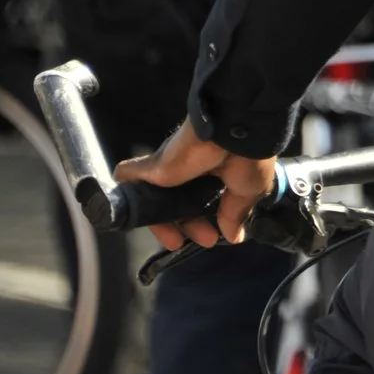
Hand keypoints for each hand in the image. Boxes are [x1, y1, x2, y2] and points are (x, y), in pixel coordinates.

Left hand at [116, 121, 277, 250]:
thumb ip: (236, 213)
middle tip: (202, 240)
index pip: (199, 204)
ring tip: (176, 241)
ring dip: (162, 223)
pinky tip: (130, 218)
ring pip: (154, 201)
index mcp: (213, 175)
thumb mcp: (249, 190)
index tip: (213, 238)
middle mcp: (188, 172)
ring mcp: (168, 170)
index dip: (204, 222)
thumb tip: (235, 236)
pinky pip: (129, 187)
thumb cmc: (248, 158)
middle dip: (188, 226)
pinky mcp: (151, 168)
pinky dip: (124, 200)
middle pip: (176, 205)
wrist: (233, 132)